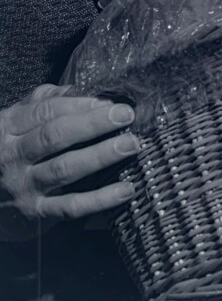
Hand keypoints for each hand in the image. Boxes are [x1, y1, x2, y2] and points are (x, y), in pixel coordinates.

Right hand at [0, 84, 138, 239]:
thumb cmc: (12, 148)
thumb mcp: (18, 120)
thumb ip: (46, 101)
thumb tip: (84, 88)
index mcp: (9, 127)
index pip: (46, 111)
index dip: (79, 104)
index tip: (110, 100)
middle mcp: (14, 156)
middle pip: (55, 136)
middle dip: (94, 124)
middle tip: (126, 115)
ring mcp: (24, 186)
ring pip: (64, 169)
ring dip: (101, 156)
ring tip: (131, 144)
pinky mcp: (35, 213)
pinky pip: (70, 206)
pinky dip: (100, 199)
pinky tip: (126, 189)